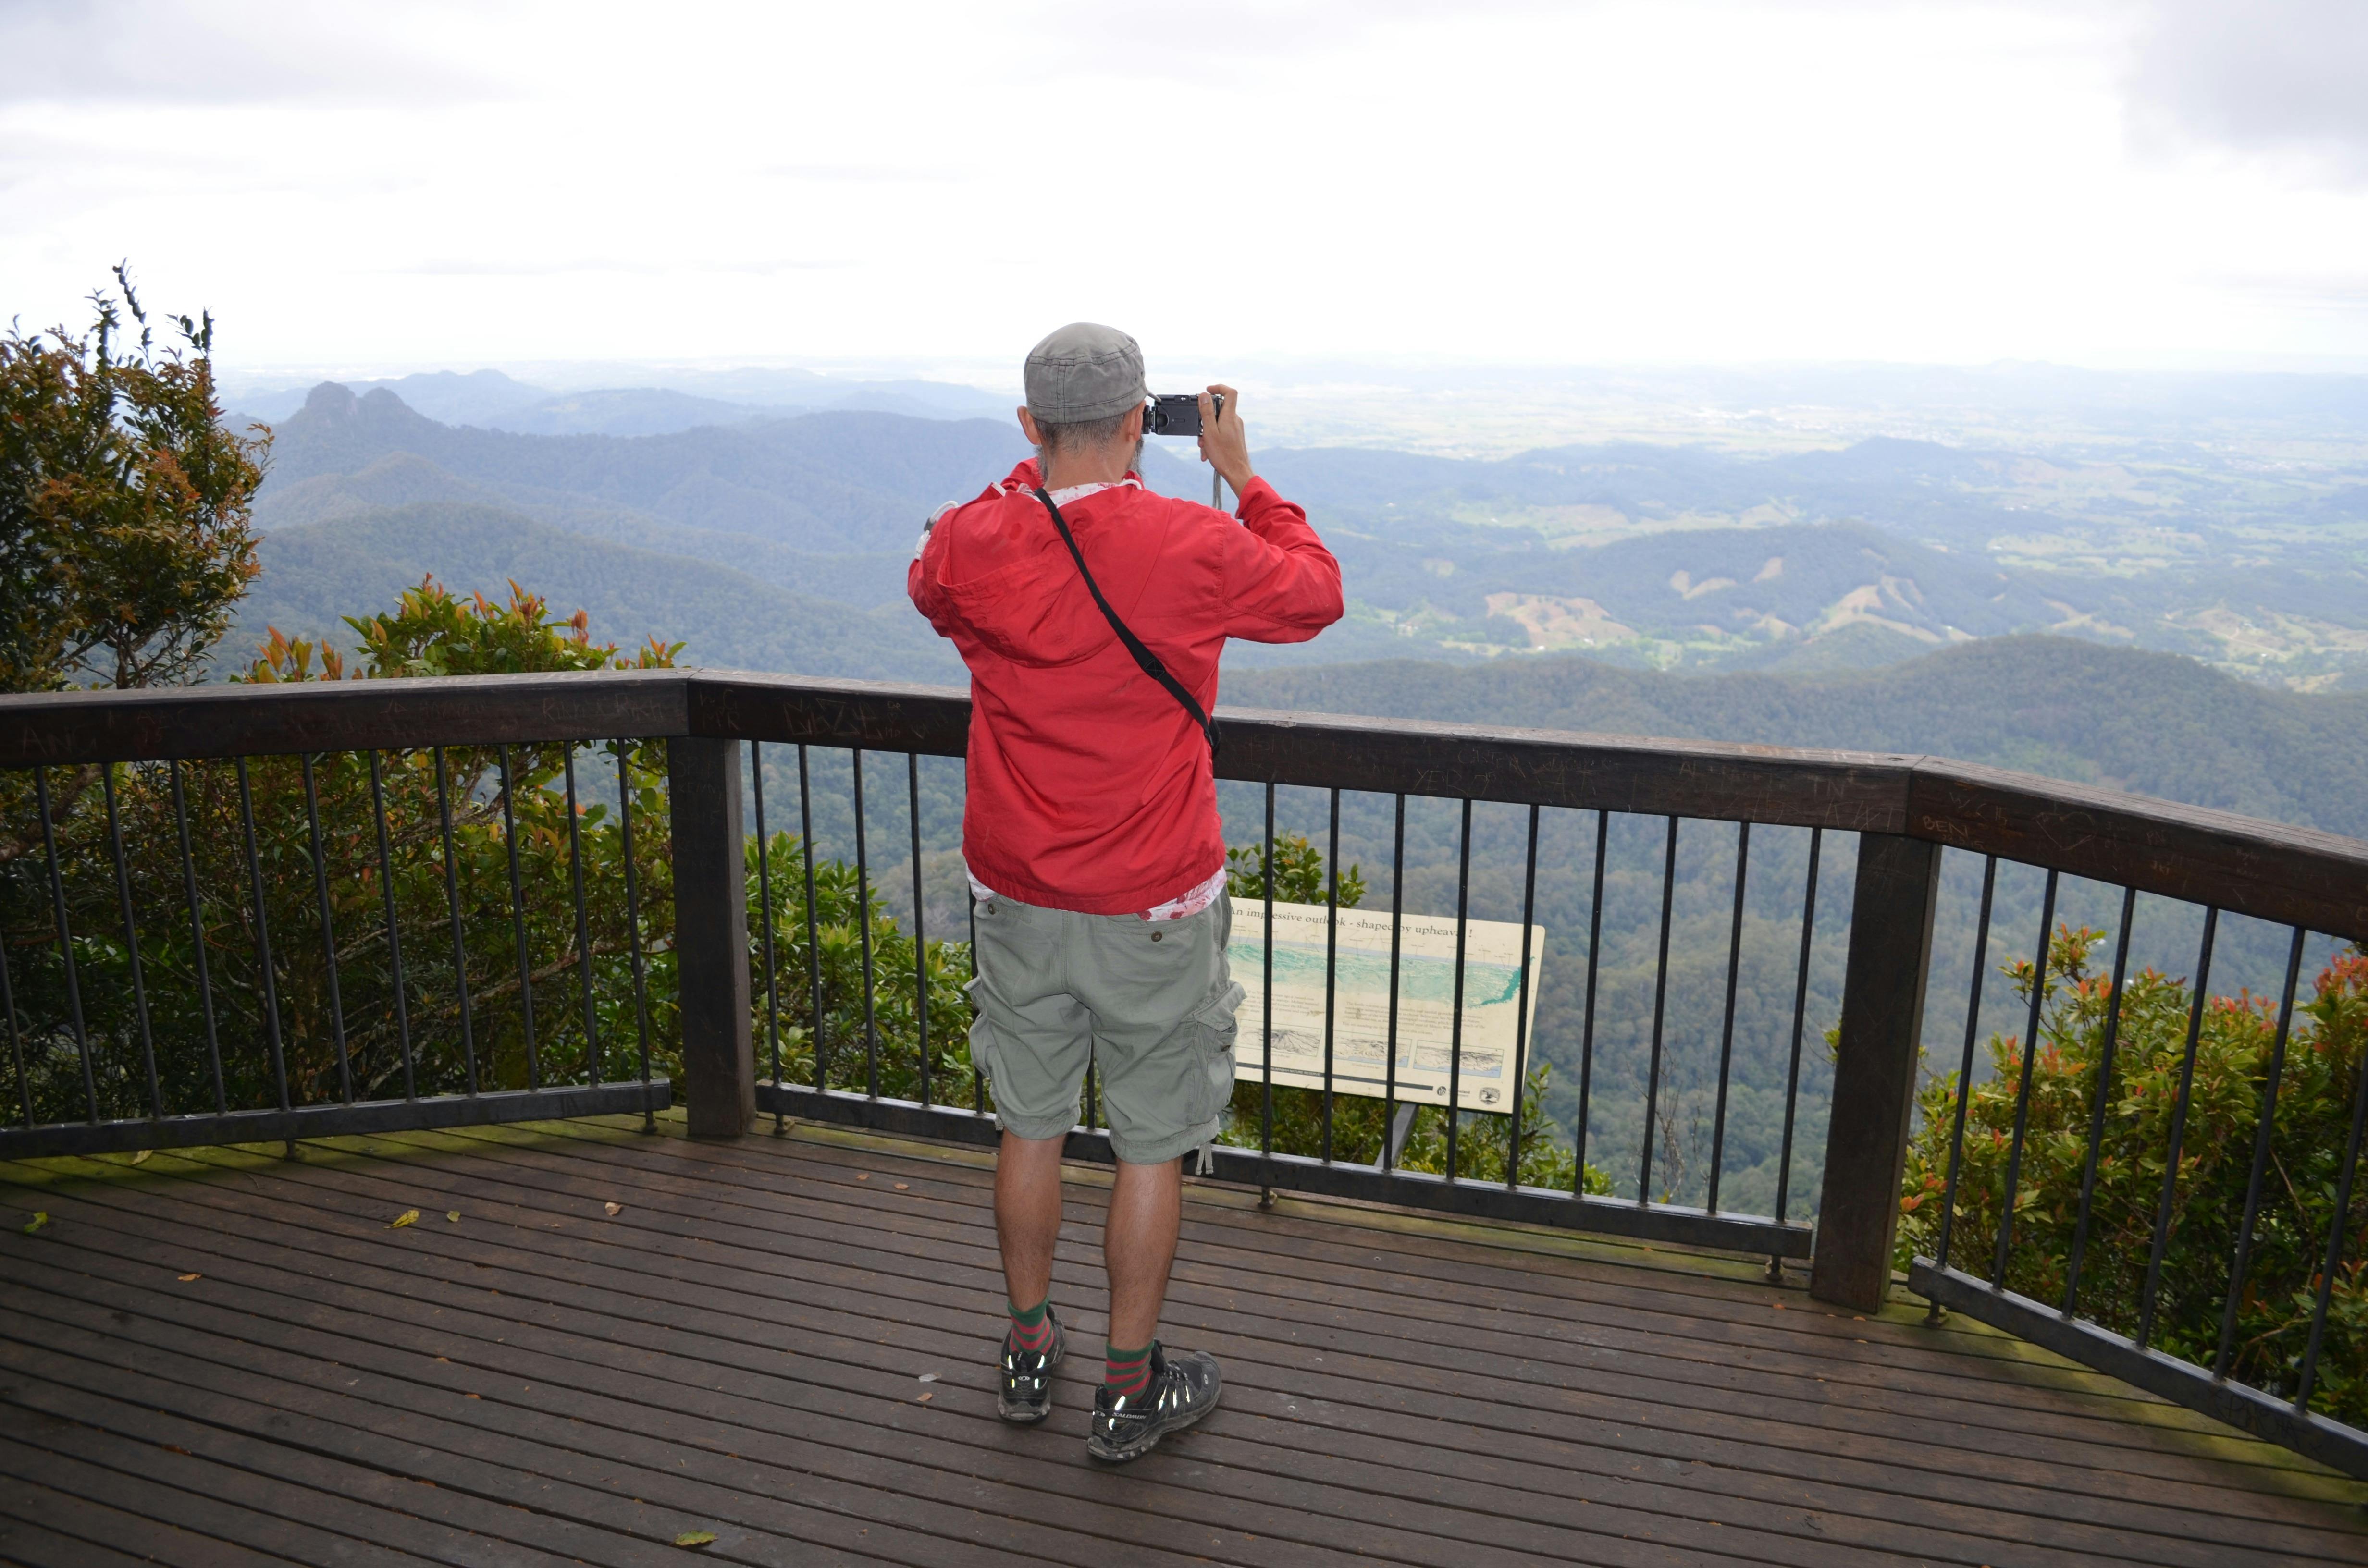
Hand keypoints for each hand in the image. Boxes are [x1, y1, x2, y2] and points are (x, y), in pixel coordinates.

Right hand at [1196, 384, 1253, 498]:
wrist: (1237, 473)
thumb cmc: (1224, 456)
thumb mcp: (1209, 432)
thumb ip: (1207, 412)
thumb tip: (1205, 395)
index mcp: (1229, 416)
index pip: (1230, 392)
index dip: (1218, 387)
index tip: (1207, 391)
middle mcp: (1235, 420)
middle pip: (1219, 409)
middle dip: (1206, 418)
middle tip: (1200, 430)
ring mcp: (1236, 428)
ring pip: (1218, 423)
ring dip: (1207, 432)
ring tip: (1204, 445)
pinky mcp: (1235, 437)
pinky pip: (1221, 432)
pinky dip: (1213, 438)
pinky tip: (1208, 451)